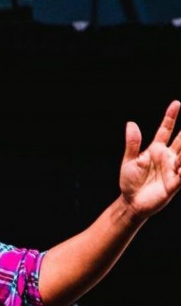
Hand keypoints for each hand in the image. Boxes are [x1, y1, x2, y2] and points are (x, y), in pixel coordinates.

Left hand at [120, 99, 180, 218]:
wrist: (131, 202)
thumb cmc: (130, 182)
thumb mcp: (129, 161)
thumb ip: (132, 144)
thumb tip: (131, 123)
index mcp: (155, 150)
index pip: (165, 130)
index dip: (170, 117)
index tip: (176, 103)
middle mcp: (167, 157)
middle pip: (180, 140)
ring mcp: (172, 169)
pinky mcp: (174, 183)